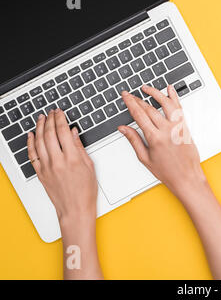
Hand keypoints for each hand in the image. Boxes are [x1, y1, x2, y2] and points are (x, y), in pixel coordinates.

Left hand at [27, 109, 97, 223]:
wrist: (75, 209)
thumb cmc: (85, 191)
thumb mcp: (89, 166)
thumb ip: (80, 148)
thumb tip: (73, 133)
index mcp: (73, 159)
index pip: (63, 132)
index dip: (61, 119)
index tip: (60, 113)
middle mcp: (58, 162)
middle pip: (50, 134)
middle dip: (50, 120)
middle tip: (51, 112)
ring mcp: (47, 167)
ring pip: (39, 142)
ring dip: (40, 127)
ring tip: (41, 118)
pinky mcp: (40, 173)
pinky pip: (32, 155)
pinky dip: (30, 143)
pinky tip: (31, 135)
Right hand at [118, 86, 205, 198]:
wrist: (187, 178)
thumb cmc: (168, 172)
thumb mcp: (145, 159)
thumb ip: (134, 140)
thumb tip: (123, 129)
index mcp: (155, 139)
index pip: (139, 115)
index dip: (130, 103)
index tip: (125, 96)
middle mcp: (167, 131)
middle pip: (149, 109)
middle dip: (138, 99)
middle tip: (130, 94)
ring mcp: (178, 127)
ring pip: (166, 104)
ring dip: (155, 93)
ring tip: (146, 88)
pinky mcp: (185, 127)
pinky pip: (179, 108)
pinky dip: (174, 97)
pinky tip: (169, 89)